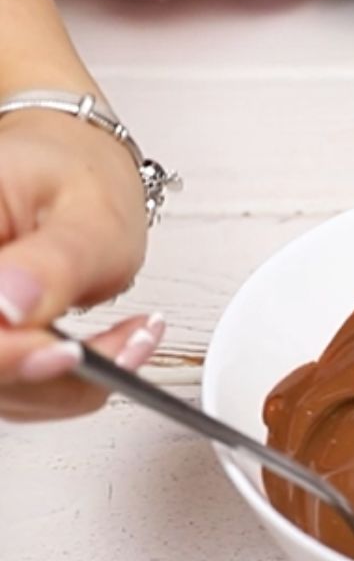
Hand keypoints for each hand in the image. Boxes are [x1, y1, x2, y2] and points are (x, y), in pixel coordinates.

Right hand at [0, 109, 161, 420]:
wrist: (76, 172)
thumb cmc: (78, 179)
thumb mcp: (88, 215)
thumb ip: (52, 263)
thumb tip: (10, 304)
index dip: (7, 353)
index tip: (68, 352)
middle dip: (52, 372)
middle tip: (126, 346)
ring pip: (4, 387)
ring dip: (71, 382)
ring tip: (133, 339)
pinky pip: (19, 387)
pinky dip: (71, 382)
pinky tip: (115, 350)